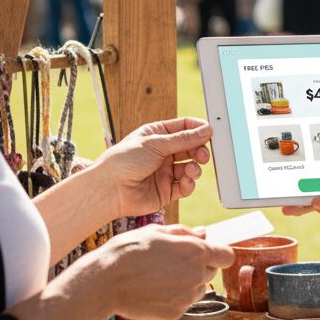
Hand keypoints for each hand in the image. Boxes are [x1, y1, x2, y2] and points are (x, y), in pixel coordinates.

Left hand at [92, 117, 213, 217]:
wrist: (109, 190)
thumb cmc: (124, 161)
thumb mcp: (156, 143)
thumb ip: (184, 139)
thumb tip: (206, 130)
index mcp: (157, 135)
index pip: (184, 127)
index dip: (198, 129)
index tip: (210, 132)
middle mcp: (162, 153)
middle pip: (191, 148)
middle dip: (199, 150)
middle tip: (203, 155)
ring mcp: (164, 172)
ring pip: (190, 167)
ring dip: (195, 168)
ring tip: (191, 170)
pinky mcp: (166, 191)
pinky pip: (185, 186)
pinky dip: (189, 184)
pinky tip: (187, 181)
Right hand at [98, 224, 234, 319]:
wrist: (105, 282)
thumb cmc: (129, 252)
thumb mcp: (158, 231)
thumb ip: (186, 233)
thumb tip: (204, 233)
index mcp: (196, 252)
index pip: (227, 256)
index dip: (217, 253)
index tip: (207, 254)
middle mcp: (196, 275)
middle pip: (211, 272)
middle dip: (199, 266)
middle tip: (172, 263)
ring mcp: (187, 297)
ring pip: (198, 289)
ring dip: (187, 283)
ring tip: (160, 277)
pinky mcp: (175, 313)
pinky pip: (183, 304)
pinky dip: (174, 298)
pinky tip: (154, 290)